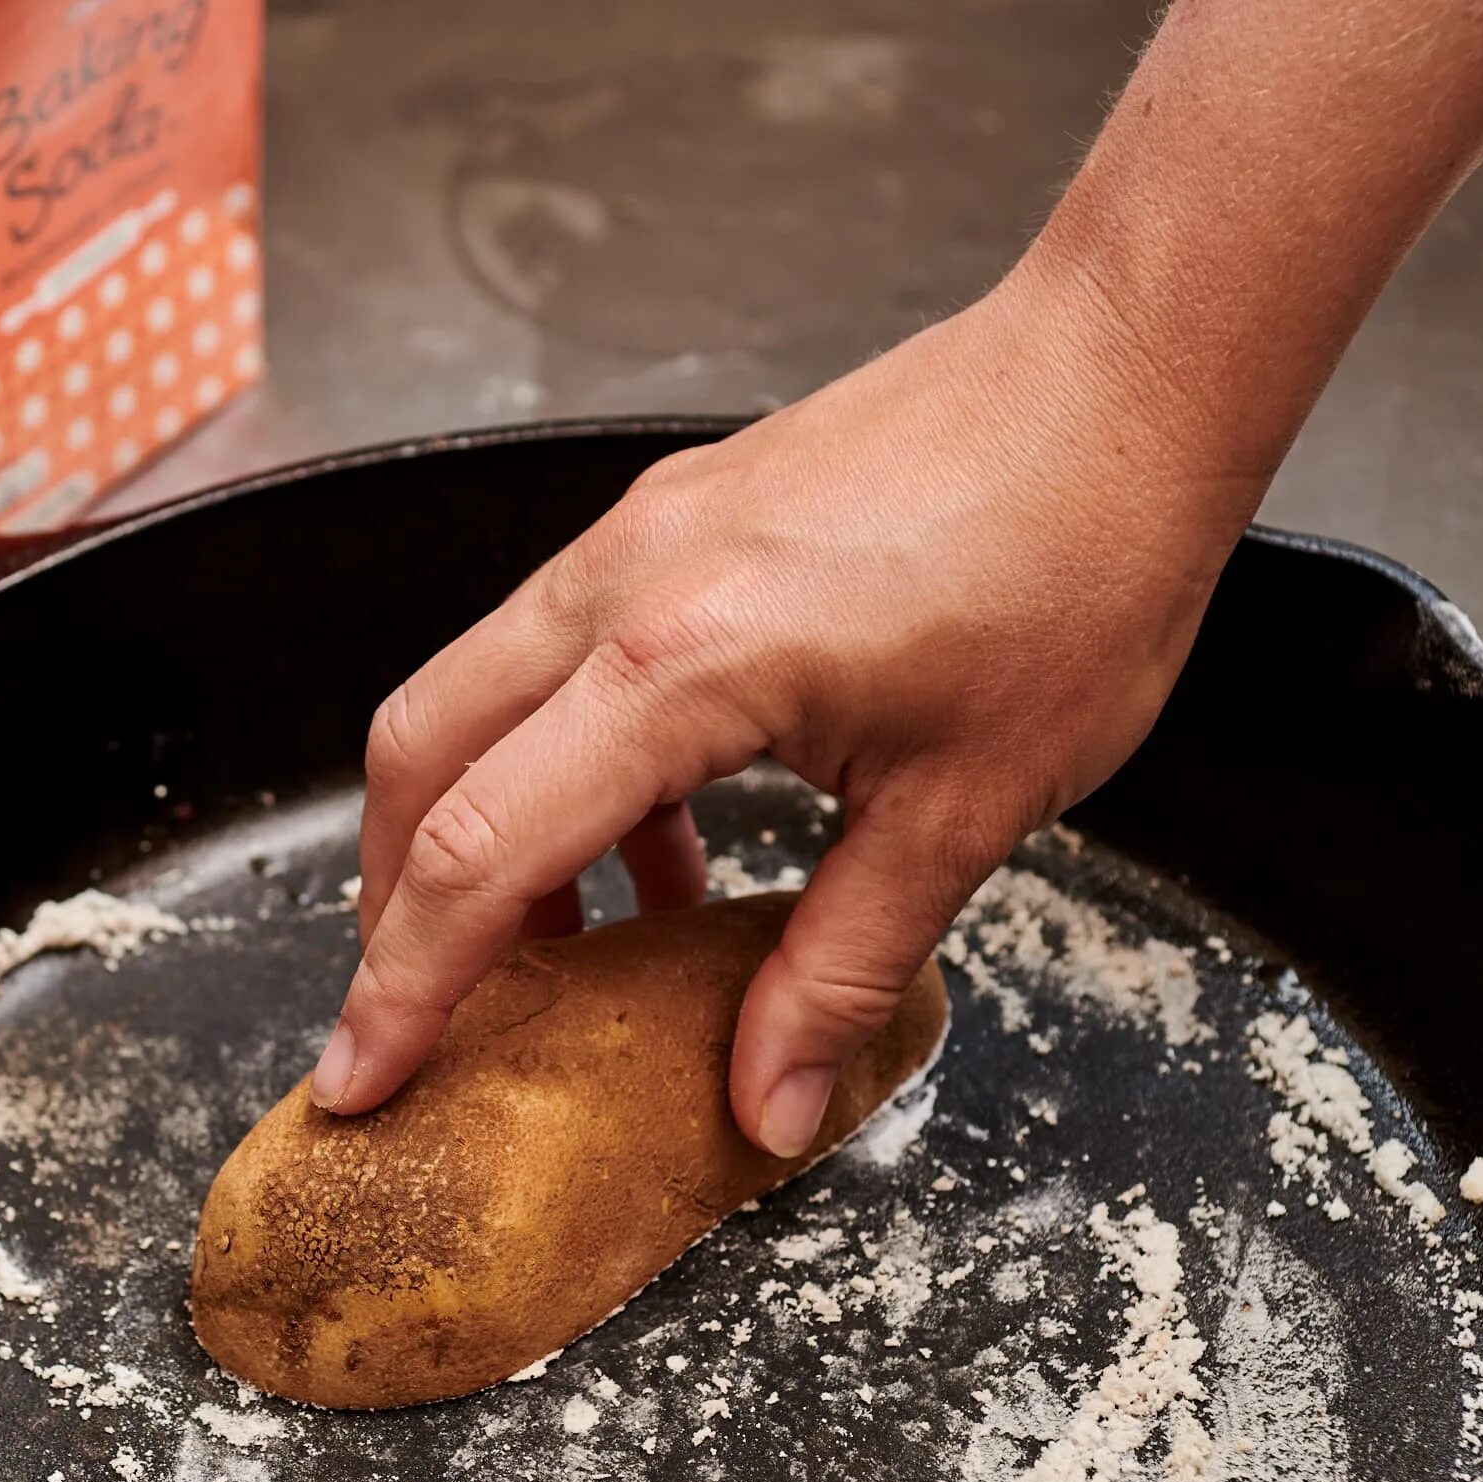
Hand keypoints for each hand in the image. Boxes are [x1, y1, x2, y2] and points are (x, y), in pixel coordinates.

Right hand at [312, 257, 1269, 1154]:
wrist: (1123, 376)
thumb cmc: (1073, 561)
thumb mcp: (968, 808)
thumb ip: (845, 966)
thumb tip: (767, 1105)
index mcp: (681, 664)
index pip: (481, 851)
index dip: (405, 987)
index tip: (359, 1080)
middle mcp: (623, 586)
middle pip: (421, 759)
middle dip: (394, 905)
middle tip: (418, 1024)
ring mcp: (639, 538)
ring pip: (476, 698)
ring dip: (482, 832)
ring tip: (560, 955)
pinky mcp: (675, 521)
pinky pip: (558, 655)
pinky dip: (562, 765)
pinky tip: (662, 848)